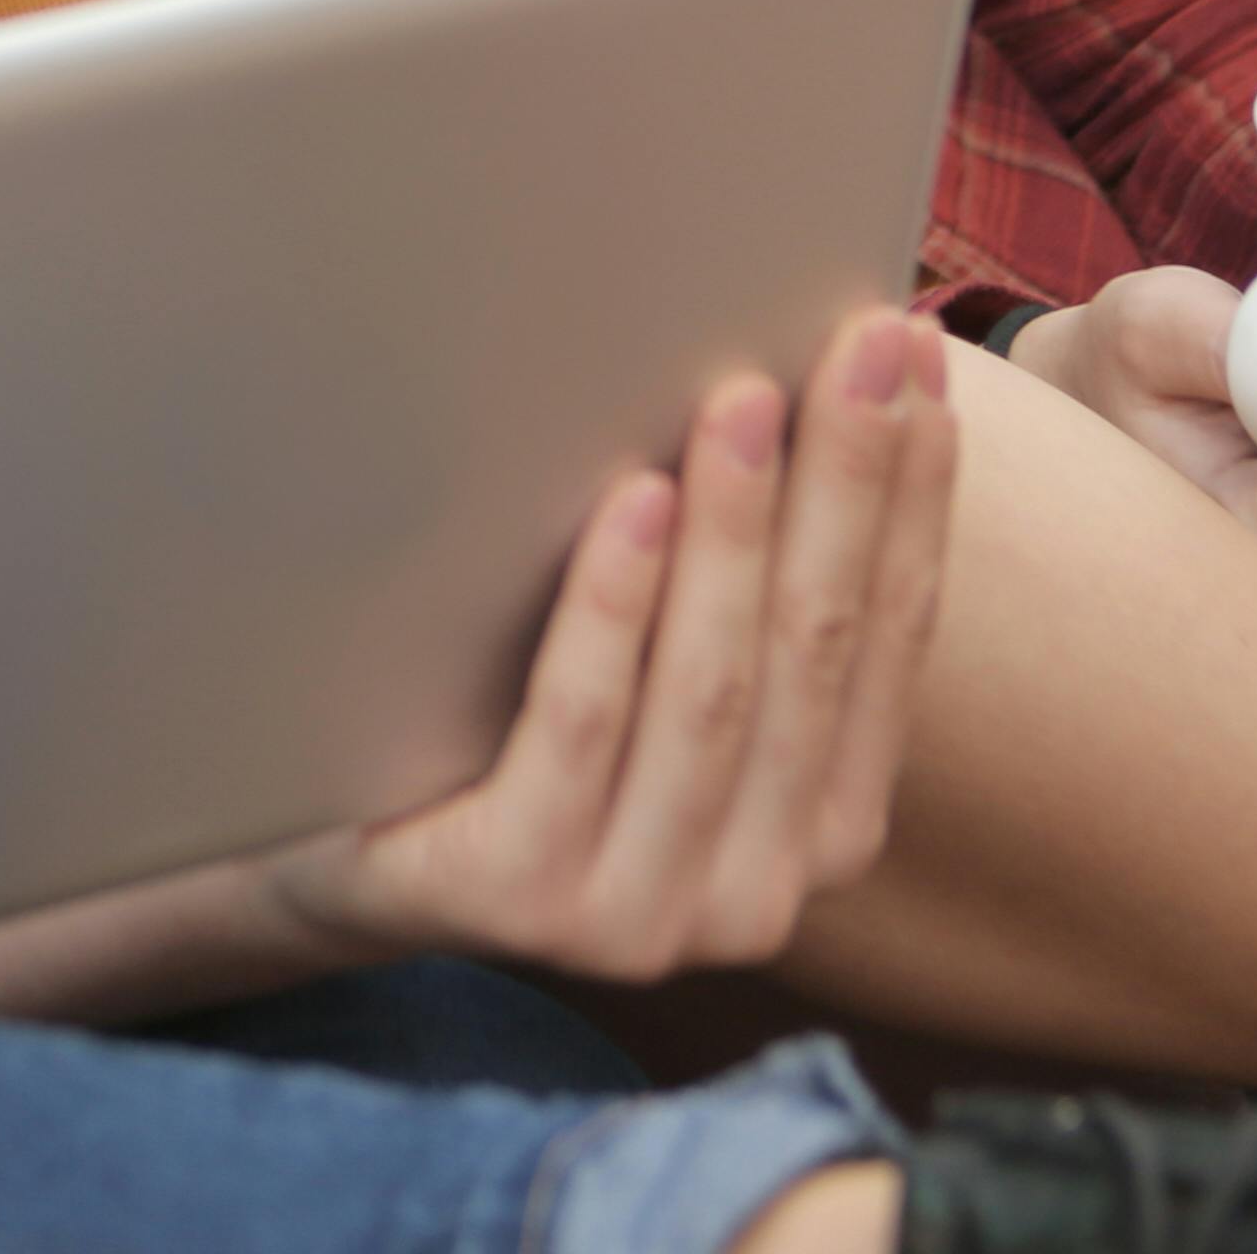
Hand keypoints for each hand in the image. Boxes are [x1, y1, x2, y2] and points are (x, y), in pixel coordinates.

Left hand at [247, 310, 954, 983]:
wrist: (341, 858)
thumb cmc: (514, 725)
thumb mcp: (657, 667)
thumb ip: (742, 586)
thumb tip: (807, 385)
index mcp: (823, 825)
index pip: (891, 635)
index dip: (914, 494)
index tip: (916, 356)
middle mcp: (757, 891)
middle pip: (816, 648)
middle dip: (849, 484)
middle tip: (861, 342)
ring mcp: (641, 913)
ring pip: (712, 690)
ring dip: (737, 534)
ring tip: (742, 401)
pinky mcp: (519, 900)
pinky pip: (578, 729)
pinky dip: (612, 610)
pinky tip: (633, 504)